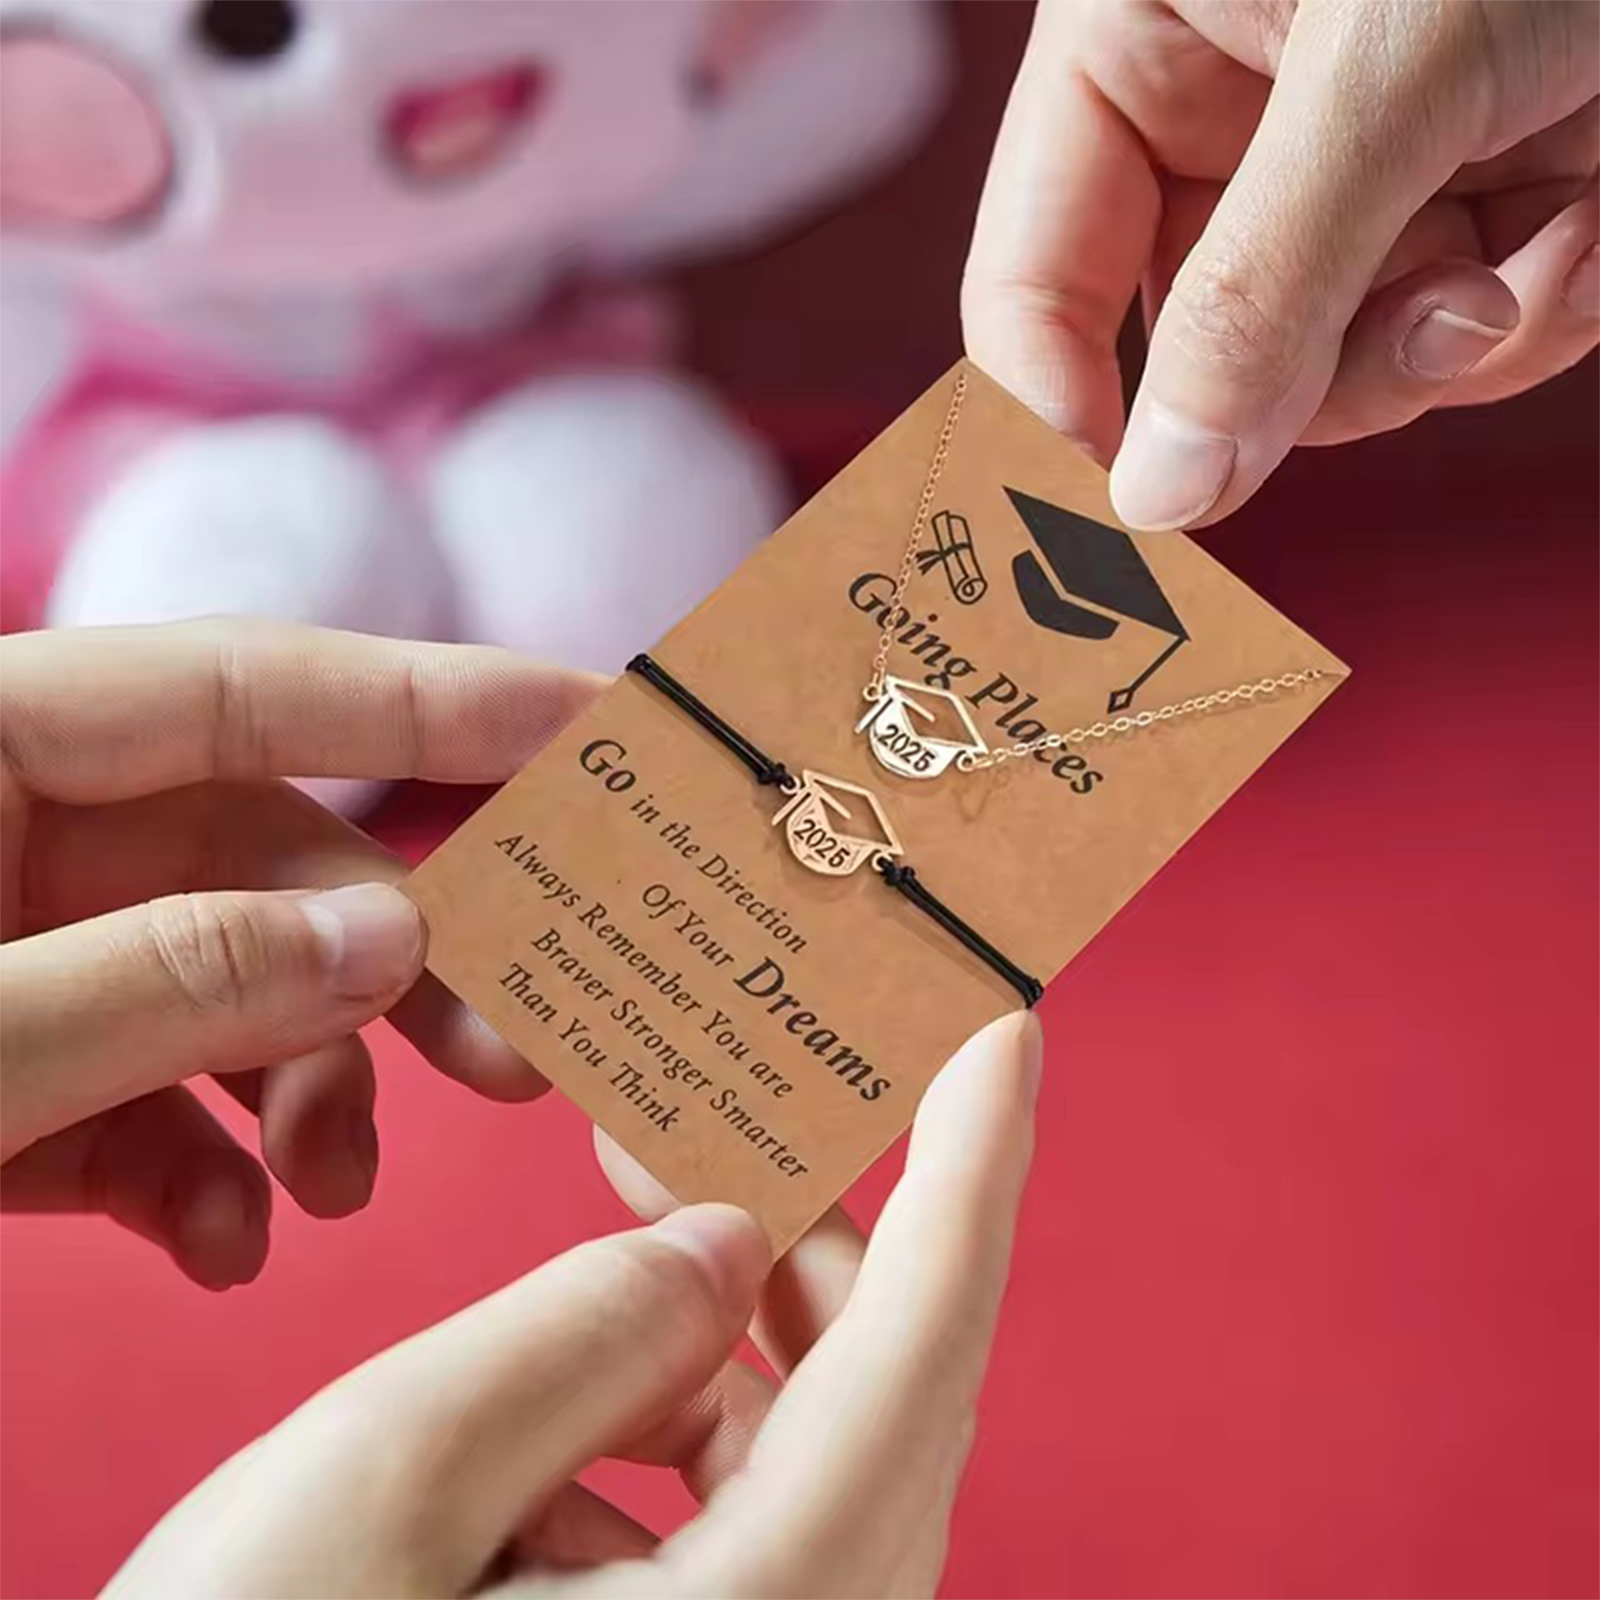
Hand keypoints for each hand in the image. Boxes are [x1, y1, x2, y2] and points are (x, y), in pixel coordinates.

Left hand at [0, 620, 596, 1288]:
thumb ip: (175, 976)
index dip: (439, 698)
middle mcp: (22, 834)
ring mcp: (25, 956)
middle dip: (398, 970)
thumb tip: (389, 940)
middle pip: (274, 866)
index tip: (600, 723)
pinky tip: (224, 1242)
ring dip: (308, 1093)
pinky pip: (146, 1105)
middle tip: (517, 1053)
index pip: (256, 686)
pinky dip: (204, 1176)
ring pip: (234, 991)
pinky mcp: (16, 1077)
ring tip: (337, 1187)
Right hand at [102, 1011, 1040, 1599]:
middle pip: (879, 1401)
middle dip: (810, 1235)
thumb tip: (722, 1245)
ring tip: (619, 1232)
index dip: (974, 1167)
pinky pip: (735, 1529)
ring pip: (805, 1461)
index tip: (1001, 1029)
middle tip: (721, 1115)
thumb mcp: (387, 1484)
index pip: (923, 1346)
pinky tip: (546, 1422)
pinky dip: (662, 1437)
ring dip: (722, 1335)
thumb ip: (582, 1335)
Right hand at [964, 0, 1598, 528]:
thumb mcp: (1388, 67)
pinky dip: (1539, 313)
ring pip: (1334, 375)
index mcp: (1136, 49)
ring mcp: (1348, 177)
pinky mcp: (1468, 200)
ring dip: (1448, 349)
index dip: (1059, 415)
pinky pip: (1456, 341)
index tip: (1122, 529)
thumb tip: (1157, 497)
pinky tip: (1589, 226)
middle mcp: (1226, 128)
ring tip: (1539, 255)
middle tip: (1427, 332)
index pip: (1032, 282)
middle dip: (1318, 378)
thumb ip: (1259, 288)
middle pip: (1201, 357)